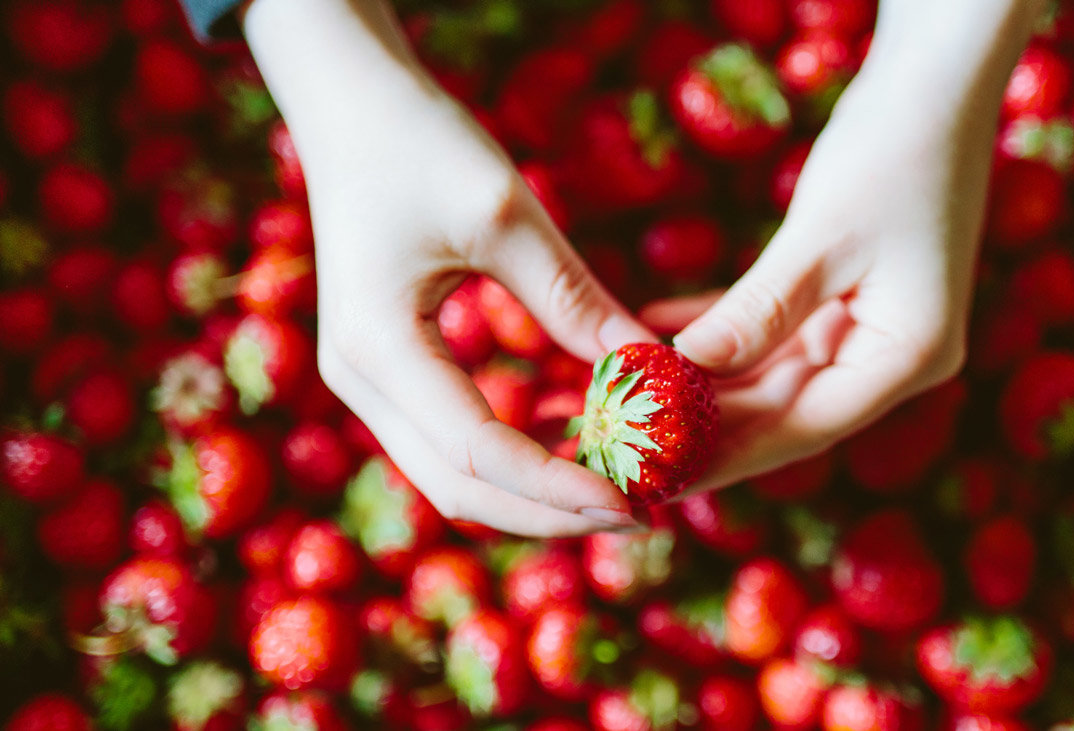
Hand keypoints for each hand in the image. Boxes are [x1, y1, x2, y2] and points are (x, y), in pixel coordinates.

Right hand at [245, 0, 655, 534]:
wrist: (347, 99)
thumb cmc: (418, 141)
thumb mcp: (507, 217)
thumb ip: (574, 302)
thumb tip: (651, 372)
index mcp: (377, 349)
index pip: (479, 453)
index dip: (559, 487)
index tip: (636, 498)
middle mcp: (357, 381)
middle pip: (459, 488)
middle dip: (550, 511)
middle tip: (640, 512)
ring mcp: (365, 379)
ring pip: (452, 475)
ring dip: (532, 494)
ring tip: (615, 493)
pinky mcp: (386, 366)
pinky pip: (450, 439)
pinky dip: (511, 460)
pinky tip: (571, 452)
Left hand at [645, 0, 1043, 492]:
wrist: (936, 82)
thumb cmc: (893, 152)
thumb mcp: (820, 239)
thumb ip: (756, 313)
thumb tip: (683, 369)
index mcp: (909, 357)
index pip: (804, 427)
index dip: (727, 455)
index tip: (658, 474)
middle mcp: (894, 357)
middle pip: (786, 410)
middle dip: (706, 424)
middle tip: (628, 439)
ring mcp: (870, 329)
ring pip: (772, 376)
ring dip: (704, 381)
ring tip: (630, 390)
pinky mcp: (846, 299)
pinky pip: (772, 332)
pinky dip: (720, 332)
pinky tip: (656, 330)